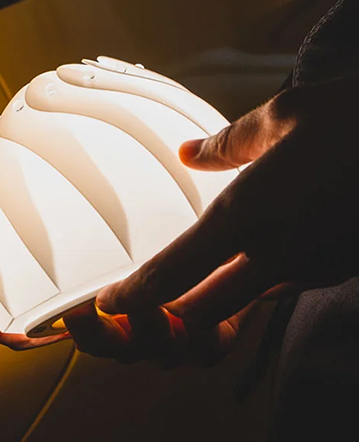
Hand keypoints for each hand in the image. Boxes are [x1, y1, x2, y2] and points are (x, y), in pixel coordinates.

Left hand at [0, 75, 358, 366]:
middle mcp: (274, 254)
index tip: (107, 305)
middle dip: (161, 325)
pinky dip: (248, 294)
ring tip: (176, 308)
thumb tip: (189, 152)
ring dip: (203, 316)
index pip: (172, 273)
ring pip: (240, 308)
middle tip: (134, 320)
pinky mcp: (337, 269)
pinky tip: (240, 276)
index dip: (133, 297)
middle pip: (199, 313)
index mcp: (247, 214)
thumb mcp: (286, 116)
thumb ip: (228, 143)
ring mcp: (310, 268)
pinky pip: (279, 290)